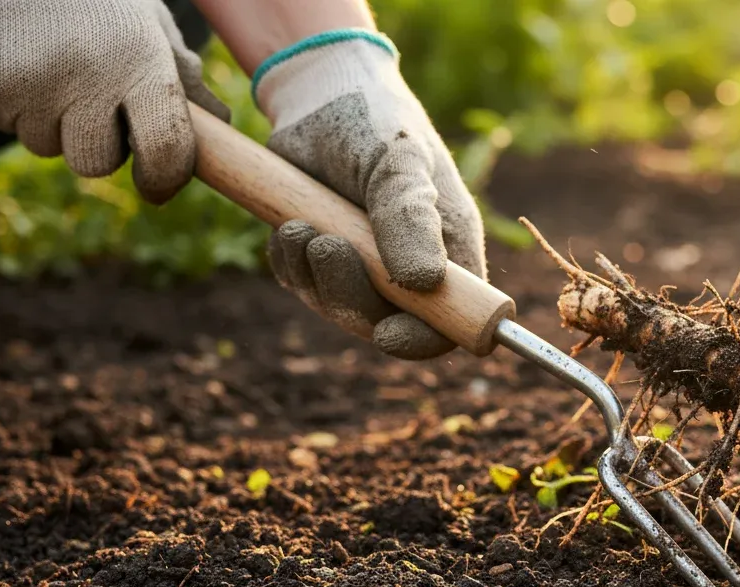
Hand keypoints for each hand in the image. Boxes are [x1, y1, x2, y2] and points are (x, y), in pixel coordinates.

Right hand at [0, 0, 230, 202]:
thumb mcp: (144, 22)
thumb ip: (178, 73)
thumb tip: (220, 124)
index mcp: (138, 60)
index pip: (165, 149)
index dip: (163, 177)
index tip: (156, 184)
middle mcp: (85, 75)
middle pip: (97, 162)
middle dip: (97, 142)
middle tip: (89, 93)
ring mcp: (28, 83)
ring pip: (49, 148)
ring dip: (52, 123)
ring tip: (50, 67)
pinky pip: (7, 126)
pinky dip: (14, 106)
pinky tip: (18, 64)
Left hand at [254, 32, 486, 359]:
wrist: (320, 93)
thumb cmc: (375, 121)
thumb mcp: (397, 162)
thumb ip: (411, 220)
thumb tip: (425, 284)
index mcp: (450, 250)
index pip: (451, 322)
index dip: (423, 339)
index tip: (387, 333)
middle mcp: (413, 267)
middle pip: (385, 324)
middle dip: (348, 296)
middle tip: (323, 245)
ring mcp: (367, 266)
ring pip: (339, 309)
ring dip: (311, 276)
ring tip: (300, 225)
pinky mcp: (325, 257)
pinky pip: (304, 287)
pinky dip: (290, 264)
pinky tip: (289, 225)